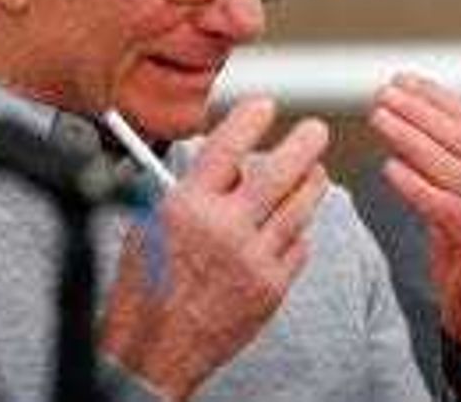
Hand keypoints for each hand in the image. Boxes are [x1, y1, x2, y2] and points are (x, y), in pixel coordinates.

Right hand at [100, 97, 329, 399]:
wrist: (152, 354)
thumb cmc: (144, 289)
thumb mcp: (151, 224)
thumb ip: (191, 190)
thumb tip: (226, 161)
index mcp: (187, 207)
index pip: (228, 145)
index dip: (252, 118)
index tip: (266, 106)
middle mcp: (224, 229)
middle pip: (282, 171)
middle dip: (306, 143)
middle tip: (316, 130)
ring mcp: (253, 259)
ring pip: (301, 205)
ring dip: (312, 182)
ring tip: (313, 171)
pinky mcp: (272, 288)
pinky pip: (299, 245)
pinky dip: (297, 231)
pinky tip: (289, 225)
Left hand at [370, 73, 460, 355]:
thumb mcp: (460, 206)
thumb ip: (444, 170)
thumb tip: (408, 127)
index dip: (437, 97)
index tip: (402, 80)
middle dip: (421, 111)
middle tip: (383, 94)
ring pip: (457, 166)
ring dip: (413, 137)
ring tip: (380, 119)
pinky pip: (450, 208)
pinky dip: (417, 185)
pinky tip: (390, 169)